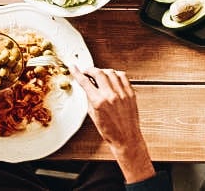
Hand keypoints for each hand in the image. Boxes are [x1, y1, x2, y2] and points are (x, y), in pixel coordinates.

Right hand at [71, 66, 154, 183]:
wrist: (125, 137)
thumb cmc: (109, 130)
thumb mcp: (93, 115)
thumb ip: (89, 98)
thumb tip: (86, 86)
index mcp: (99, 102)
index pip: (85, 82)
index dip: (78, 73)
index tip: (74, 68)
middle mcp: (111, 95)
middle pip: (99, 73)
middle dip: (90, 70)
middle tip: (87, 71)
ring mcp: (122, 93)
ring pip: (111, 72)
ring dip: (103, 71)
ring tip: (99, 74)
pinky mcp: (130, 92)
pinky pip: (123, 77)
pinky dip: (116, 74)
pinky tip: (113, 77)